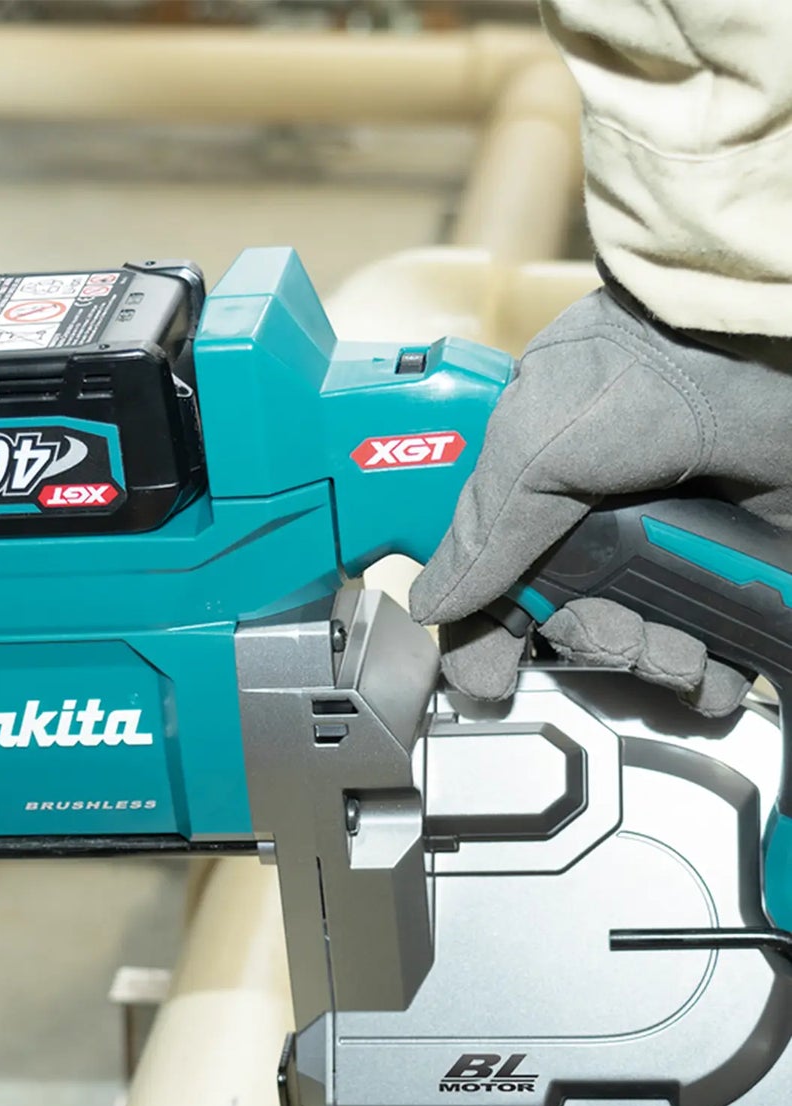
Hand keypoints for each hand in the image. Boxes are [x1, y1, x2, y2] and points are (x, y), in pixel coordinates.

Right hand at [408, 284, 791, 715]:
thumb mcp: (533, 447)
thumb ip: (481, 533)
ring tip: (679, 654)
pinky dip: (708, 676)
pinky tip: (714, 675)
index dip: (486, 635)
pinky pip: (708, 644)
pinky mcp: (731, 566)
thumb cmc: (648, 371)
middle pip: (567, 625)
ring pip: (637, 642)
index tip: (489, 679)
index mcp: (535, 490)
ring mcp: (667, 544)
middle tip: (615, 637)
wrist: (769, 338)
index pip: (491, 582)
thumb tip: (435, 606)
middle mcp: (597, 521)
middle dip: (589, 646)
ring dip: (651, 666)